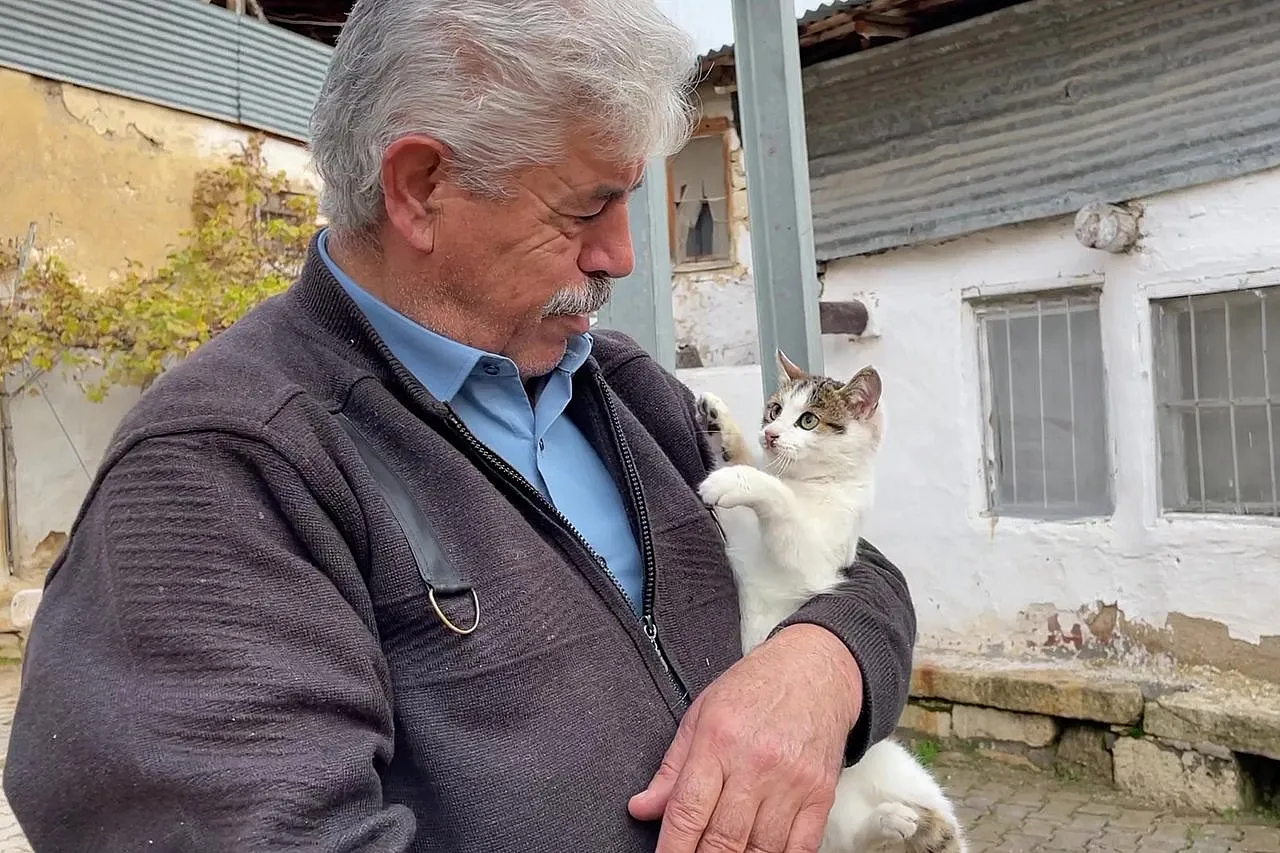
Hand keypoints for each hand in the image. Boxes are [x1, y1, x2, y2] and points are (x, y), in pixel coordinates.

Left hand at [629, 624, 863, 852]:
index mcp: (719, 740)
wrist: (814, 671)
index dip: (672, 848)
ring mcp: (792, 782)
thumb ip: (672, 768)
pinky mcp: (820, 794)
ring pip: (759, 850)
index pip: (687, 810)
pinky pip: (799, 848)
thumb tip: (642, 808)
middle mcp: (756, 764)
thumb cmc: (754, 688)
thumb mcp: (701, 715)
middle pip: (722, 838)